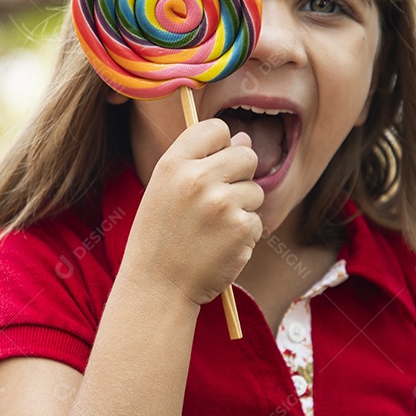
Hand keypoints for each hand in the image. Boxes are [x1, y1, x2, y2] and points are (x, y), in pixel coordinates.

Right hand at [122, 119, 263, 306]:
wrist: (158, 287)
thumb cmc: (160, 237)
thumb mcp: (164, 190)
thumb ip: (200, 161)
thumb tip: (244, 138)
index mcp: (173, 164)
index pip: (216, 128)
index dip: (221, 144)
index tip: (214, 162)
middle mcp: (198, 179)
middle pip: (246, 155)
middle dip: (240, 174)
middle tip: (218, 200)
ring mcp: (223, 204)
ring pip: (255, 191)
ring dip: (242, 208)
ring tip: (212, 228)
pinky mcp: (242, 230)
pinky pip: (257, 220)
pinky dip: (244, 234)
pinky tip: (219, 246)